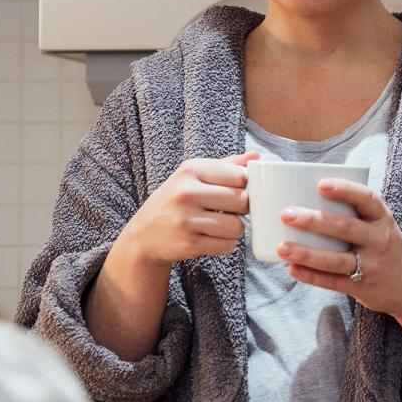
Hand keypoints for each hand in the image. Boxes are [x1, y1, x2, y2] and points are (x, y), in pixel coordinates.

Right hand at [119, 152, 258, 265]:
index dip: (246, 185)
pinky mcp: (189, 244)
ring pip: (237, 226)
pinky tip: (214, 237)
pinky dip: (226, 244)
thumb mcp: (194, 175)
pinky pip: (227, 246)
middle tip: (232, 209)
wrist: (144, 233)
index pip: (239, 176)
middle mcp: (186, 193)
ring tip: (223, 224)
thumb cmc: (176, 199)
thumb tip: (257, 156)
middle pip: (242, 201)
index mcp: (190, 170)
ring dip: (235, 228)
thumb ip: (227, 165)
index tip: (239, 190)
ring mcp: (186, 220)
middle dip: (243, 208)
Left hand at [276, 178, 401, 323]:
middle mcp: (379, 240)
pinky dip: (311, 276)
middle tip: (286, 214)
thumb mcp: (380, 226)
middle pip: (345, 227)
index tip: (320, 184)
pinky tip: (292, 269)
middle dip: (313, 220)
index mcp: (382, 219)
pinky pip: (333, 282)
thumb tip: (308, 196)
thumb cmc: (385, 246)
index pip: (366, 198)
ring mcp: (372, 266)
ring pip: (335, 259)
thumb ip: (354, 213)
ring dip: (306, 253)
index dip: (344, 189)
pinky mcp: (363, 288)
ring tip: (281, 247)